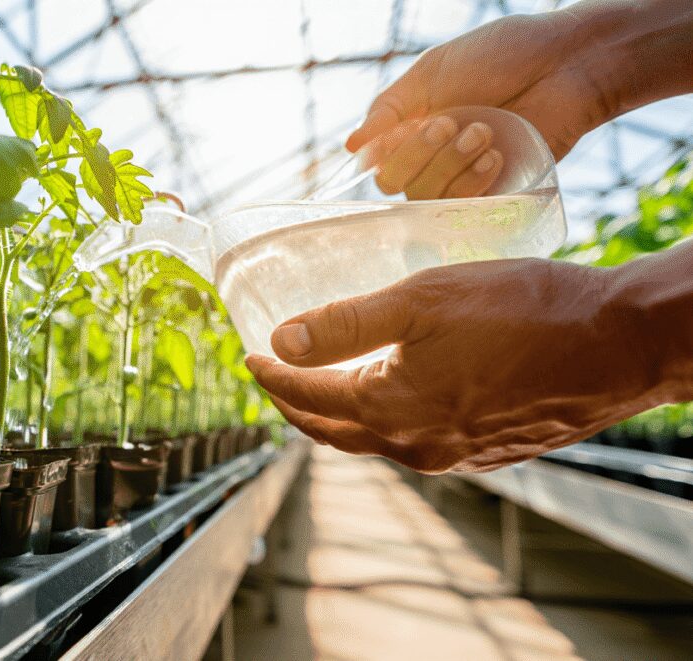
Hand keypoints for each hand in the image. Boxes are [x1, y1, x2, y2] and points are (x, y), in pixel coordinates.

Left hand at [244, 256, 692, 472]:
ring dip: (339, 415)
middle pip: (332, 431)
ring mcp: (453, 455)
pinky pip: (414, 441)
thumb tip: (279, 343)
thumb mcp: (423, 300)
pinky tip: (392, 393)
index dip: (271, 376)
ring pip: (374, 440)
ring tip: (323, 382)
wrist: (619, 344)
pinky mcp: (486, 452)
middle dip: (295, 404)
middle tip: (273, 376)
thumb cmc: (524, 310)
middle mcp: (416, 446)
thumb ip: (345, 323)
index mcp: (391, 411)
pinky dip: (384, 420)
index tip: (248, 355)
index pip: (306, 399)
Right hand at [347, 2, 692, 199]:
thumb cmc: (504, 55)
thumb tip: (352, 147)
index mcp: (413, 127)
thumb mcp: (434, 71)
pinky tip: (494, 156)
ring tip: (483, 132)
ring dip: (450, 164)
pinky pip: (463, 209)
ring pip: (426, 197)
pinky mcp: (494, 193)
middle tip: (450, 122)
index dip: (385, 151)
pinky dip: (472, 184)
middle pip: (394, 184)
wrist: (567, 63)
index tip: (407, 126)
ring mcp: (462, 177)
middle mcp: (432, 157)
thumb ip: (390, 108)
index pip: (377, 161)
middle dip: (418, 154)